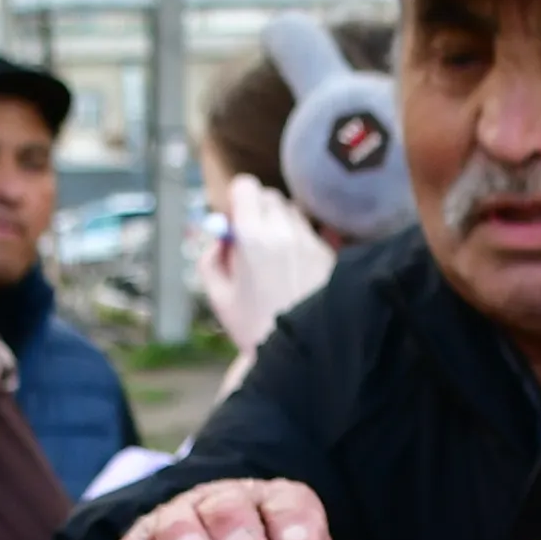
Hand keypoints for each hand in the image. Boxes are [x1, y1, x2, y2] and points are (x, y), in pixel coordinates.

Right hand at [198, 173, 335, 356]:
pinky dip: (299, 245)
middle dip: (258, 211)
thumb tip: (220, 238)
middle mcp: (284, 232)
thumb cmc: (252, 326)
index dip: (236, 200)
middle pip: (270, 197)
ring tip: (275, 261)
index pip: (246, 187)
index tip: (234, 221)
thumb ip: (210, 258)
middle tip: (252, 240)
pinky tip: (294, 274)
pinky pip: (310, 235)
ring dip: (280, 226)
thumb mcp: (217, 295)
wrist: (299, 353)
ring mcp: (310, 242)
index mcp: (252, 237)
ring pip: (293, 214)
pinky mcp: (329, 255)